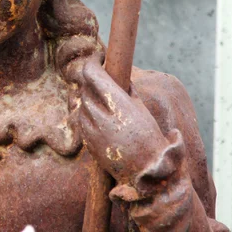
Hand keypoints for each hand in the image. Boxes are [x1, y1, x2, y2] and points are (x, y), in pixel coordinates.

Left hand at [79, 57, 171, 188]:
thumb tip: (118, 75)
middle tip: (103, 82)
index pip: (92, 74)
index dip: (92, 63)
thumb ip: (127, 90)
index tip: (96, 60)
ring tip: (105, 103)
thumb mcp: (142, 109)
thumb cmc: (150, 138)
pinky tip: (101, 119)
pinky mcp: (87, 142)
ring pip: (82, 104)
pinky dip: (88, 115)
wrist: (147, 173)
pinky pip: (81, 120)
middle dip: (93, 84)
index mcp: (118, 104)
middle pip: (85, 88)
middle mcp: (101, 116)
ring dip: (90, 100)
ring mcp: (92, 130)